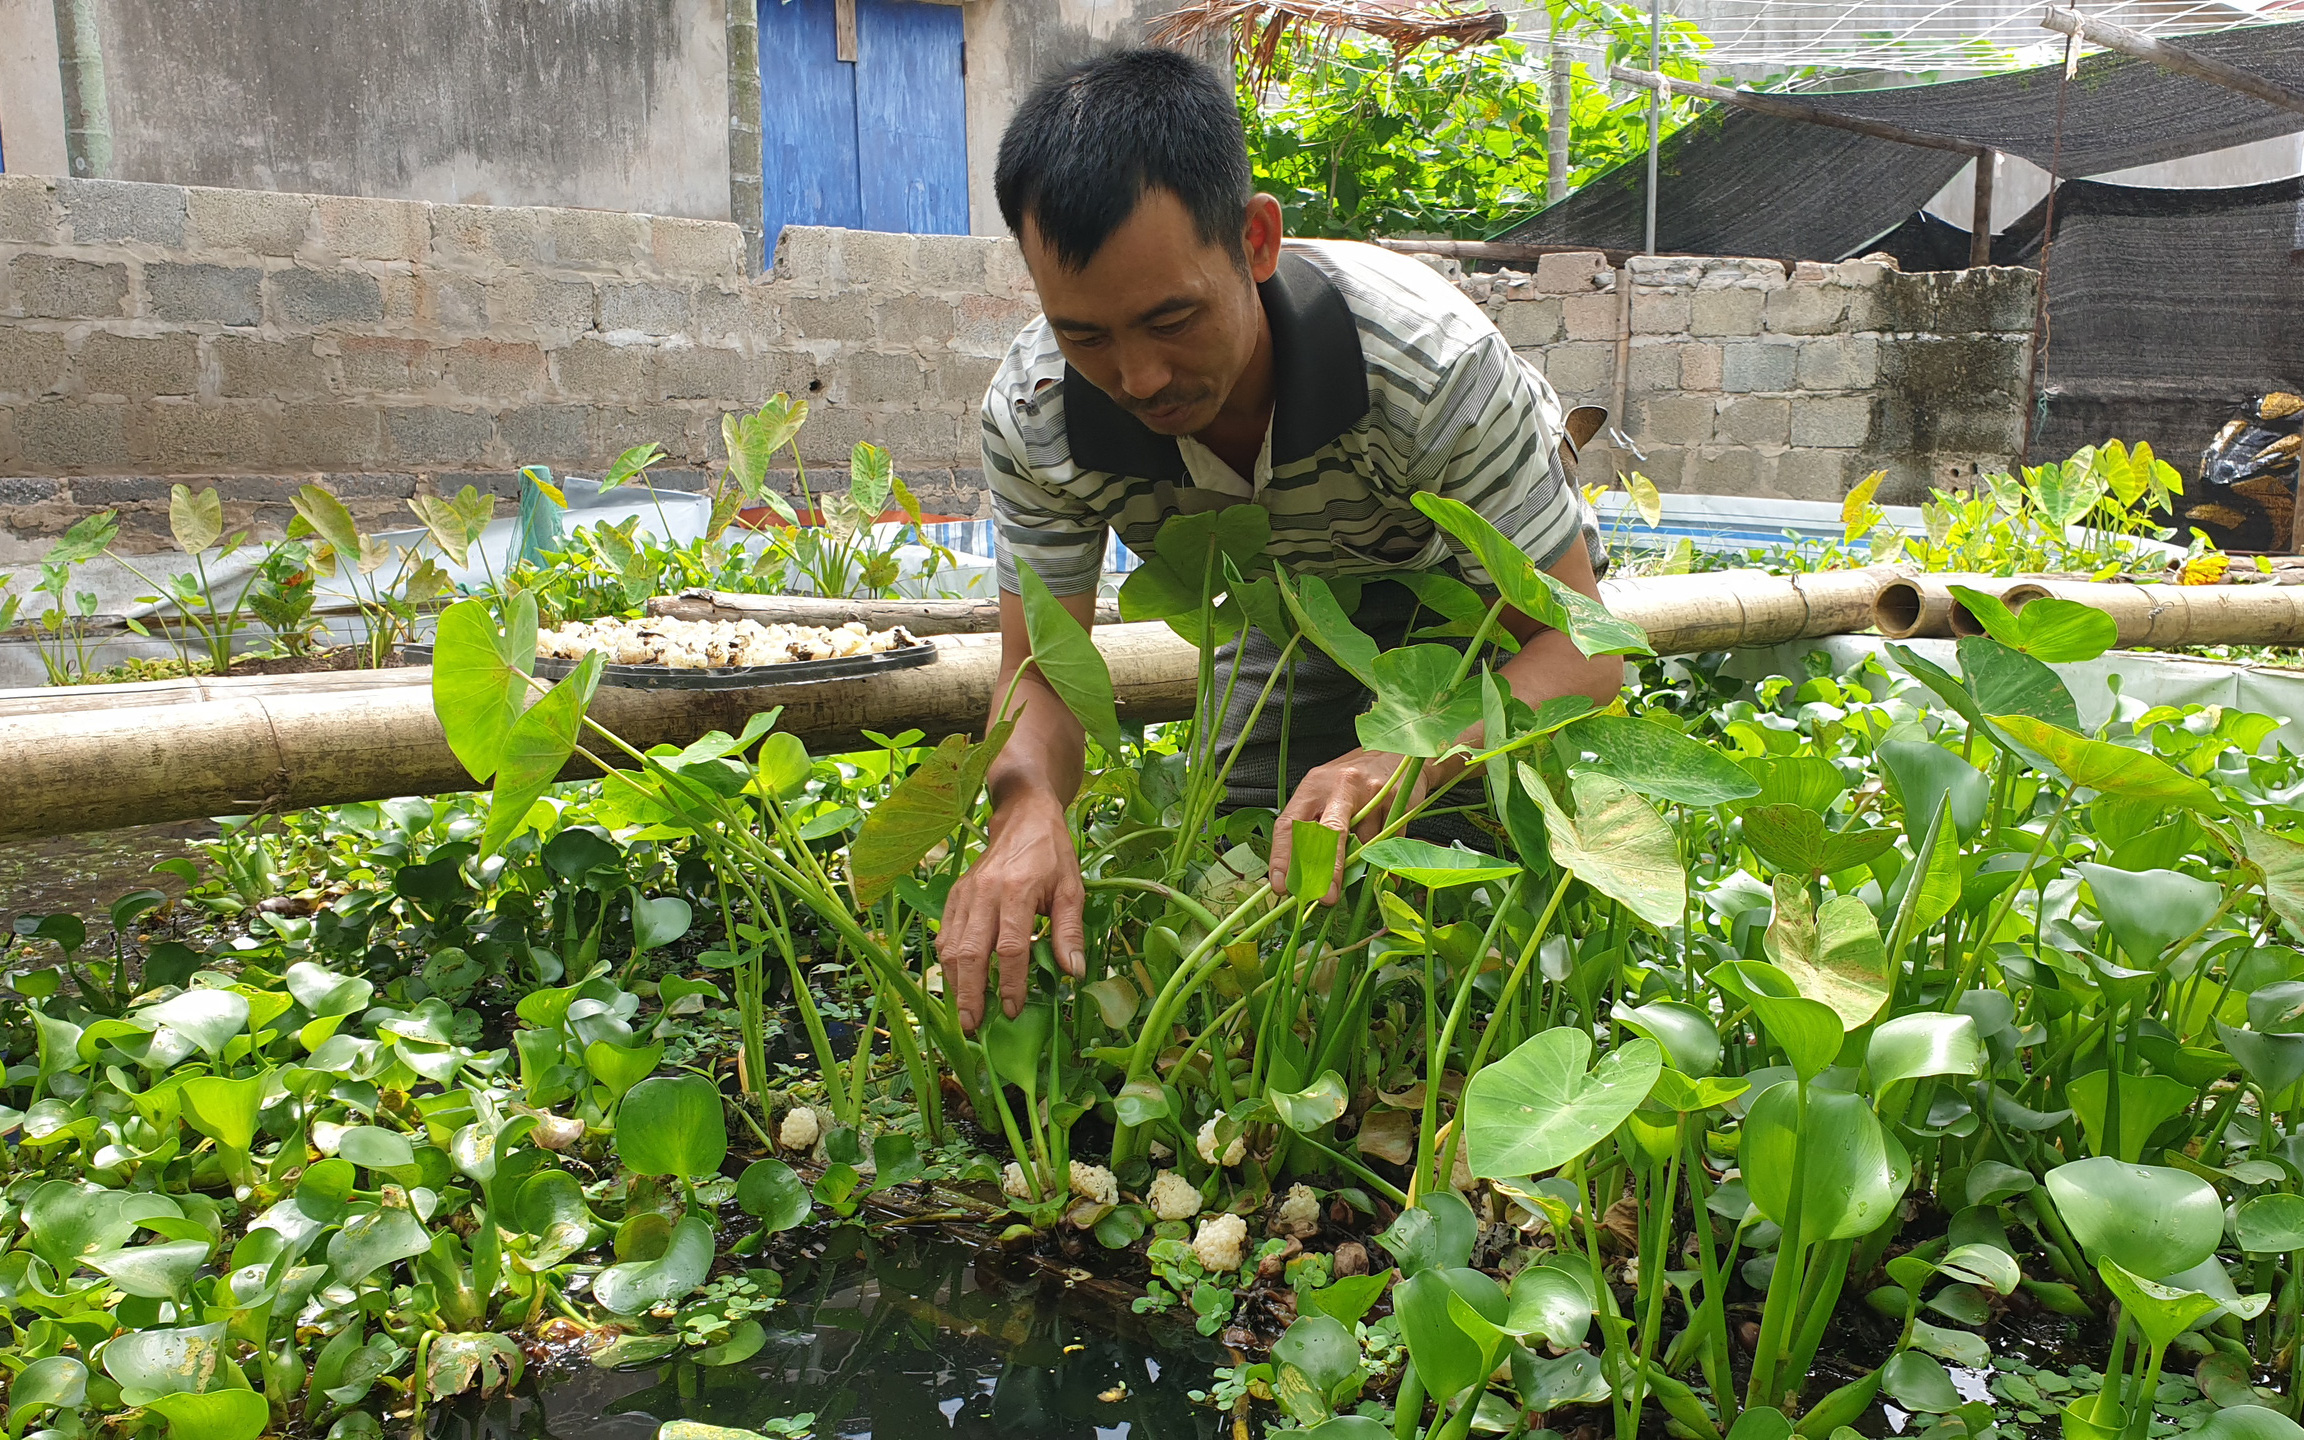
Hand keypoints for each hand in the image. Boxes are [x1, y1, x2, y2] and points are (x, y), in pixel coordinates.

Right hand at [937, 790, 1085, 1031]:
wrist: (1023, 816)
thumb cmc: (1052, 854)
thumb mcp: (1072, 889)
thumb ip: (1069, 931)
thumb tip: (1072, 973)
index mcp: (1017, 890)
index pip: (1010, 947)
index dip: (1011, 983)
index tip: (1015, 1010)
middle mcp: (985, 892)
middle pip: (970, 952)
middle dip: (970, 994)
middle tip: (974, 1026)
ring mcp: (964, 893)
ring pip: (951, 947)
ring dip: (955, 984)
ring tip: (964, 1014)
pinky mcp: (954, 895)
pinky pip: (944, 935)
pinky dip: (947, 964)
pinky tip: (957, 985)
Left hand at [1268, 748, 1451, 903]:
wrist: (1396, 753)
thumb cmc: (1353, 781)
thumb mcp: (1325, 795)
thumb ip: (1312, 828)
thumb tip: (1301, 877)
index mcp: (1313, 786)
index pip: (1289, 824)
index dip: (1282, 857)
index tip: (1282, 887)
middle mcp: (1340, 785)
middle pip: (1329, 832)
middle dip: (1325, 869)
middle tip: (1324, 897)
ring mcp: (1371, 791)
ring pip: (1364, 842)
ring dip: (1362, 860)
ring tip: (1364, 854)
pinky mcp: (1396, 798)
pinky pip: (1388, 841)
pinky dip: (1384, 858)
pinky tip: (1383, 856)